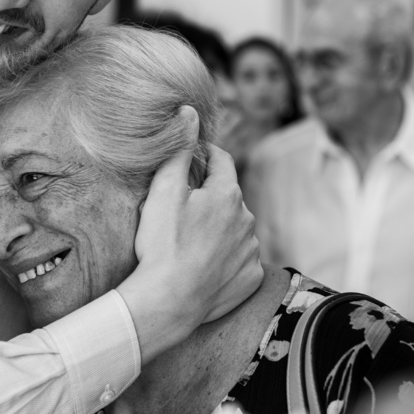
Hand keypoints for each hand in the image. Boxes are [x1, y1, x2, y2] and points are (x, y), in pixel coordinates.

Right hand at [117, 108, 262, 362]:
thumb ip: (178, 149)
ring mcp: (251, 252)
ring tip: (191, 243)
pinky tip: (203, 267)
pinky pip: (240, 262)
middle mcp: (247, 221)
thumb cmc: (162, 244)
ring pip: (236, 231)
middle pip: (229, 199)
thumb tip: (188, 113)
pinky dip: (225, 261)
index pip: (221, 162)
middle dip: (211, 198)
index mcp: (228, 195)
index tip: (193, 158)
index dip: (205, 156)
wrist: (169, 301)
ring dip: (220, 231)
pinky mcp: (251, 279)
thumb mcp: (164, 190)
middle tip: (182, 209)